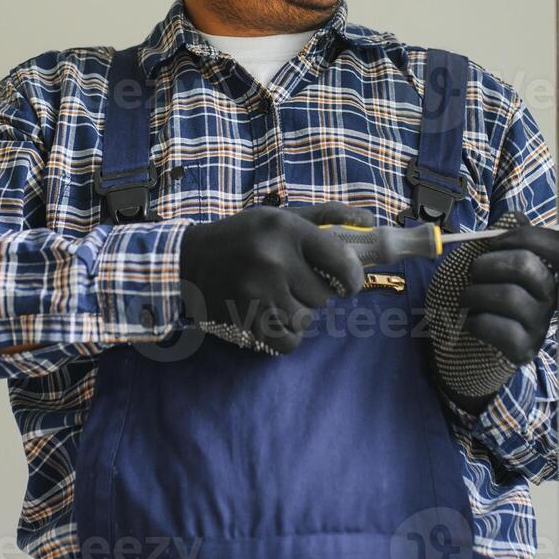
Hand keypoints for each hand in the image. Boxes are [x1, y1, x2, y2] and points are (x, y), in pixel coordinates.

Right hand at [178, 201, 373, 353]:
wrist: (187, 260)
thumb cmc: (242, 236)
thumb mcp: (281, 217)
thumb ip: (327, 216)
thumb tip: (371, 221)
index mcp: (287, 229)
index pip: (344, 263)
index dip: (352, 279)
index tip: (346, 283)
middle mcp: (274, 259)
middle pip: (324, 297)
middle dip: (313, 293)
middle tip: (291, 283)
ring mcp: (258, 290)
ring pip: (306, 320)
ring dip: (297, 314)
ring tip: (275, 297)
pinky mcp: (245, 317)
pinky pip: (288, 341)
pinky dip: (285, 336)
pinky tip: (271, 318)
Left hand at [425, 211, 558, 412]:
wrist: (450, 337)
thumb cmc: (470, 292)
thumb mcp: (478, 256)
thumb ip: (499, 236)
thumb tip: (517, 218)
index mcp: (544, 270)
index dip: (529, 236)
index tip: (495, 242)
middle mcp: (549, 297)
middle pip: (527, 265)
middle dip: (487, 264)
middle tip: (473, 273)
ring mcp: (539, 325)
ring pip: (509, 296)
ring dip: (474, 293)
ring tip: (466, 299)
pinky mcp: (524, 349)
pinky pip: (499, 327)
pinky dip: (475, 321)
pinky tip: (471, 322)